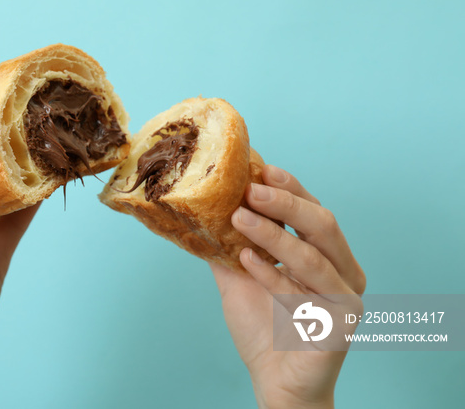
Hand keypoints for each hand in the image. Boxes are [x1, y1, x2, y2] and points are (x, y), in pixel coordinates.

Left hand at [209, 165, 365, 408]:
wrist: (275, 382)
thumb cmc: (264, 329)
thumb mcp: (239, 278)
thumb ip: (230, 246)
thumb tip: (203, 209)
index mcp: (326, 255)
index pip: (312, 211)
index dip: (290, 188)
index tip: (261, 168)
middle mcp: (343, 271)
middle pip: (322, 224)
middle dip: (286, 203)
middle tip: (251, 188)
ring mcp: (347, 297)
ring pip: (313, 255)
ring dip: (273, 234)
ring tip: (238, 218)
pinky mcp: (341, 323)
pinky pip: (304, 293)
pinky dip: (273, 275)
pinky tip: (246, 260)